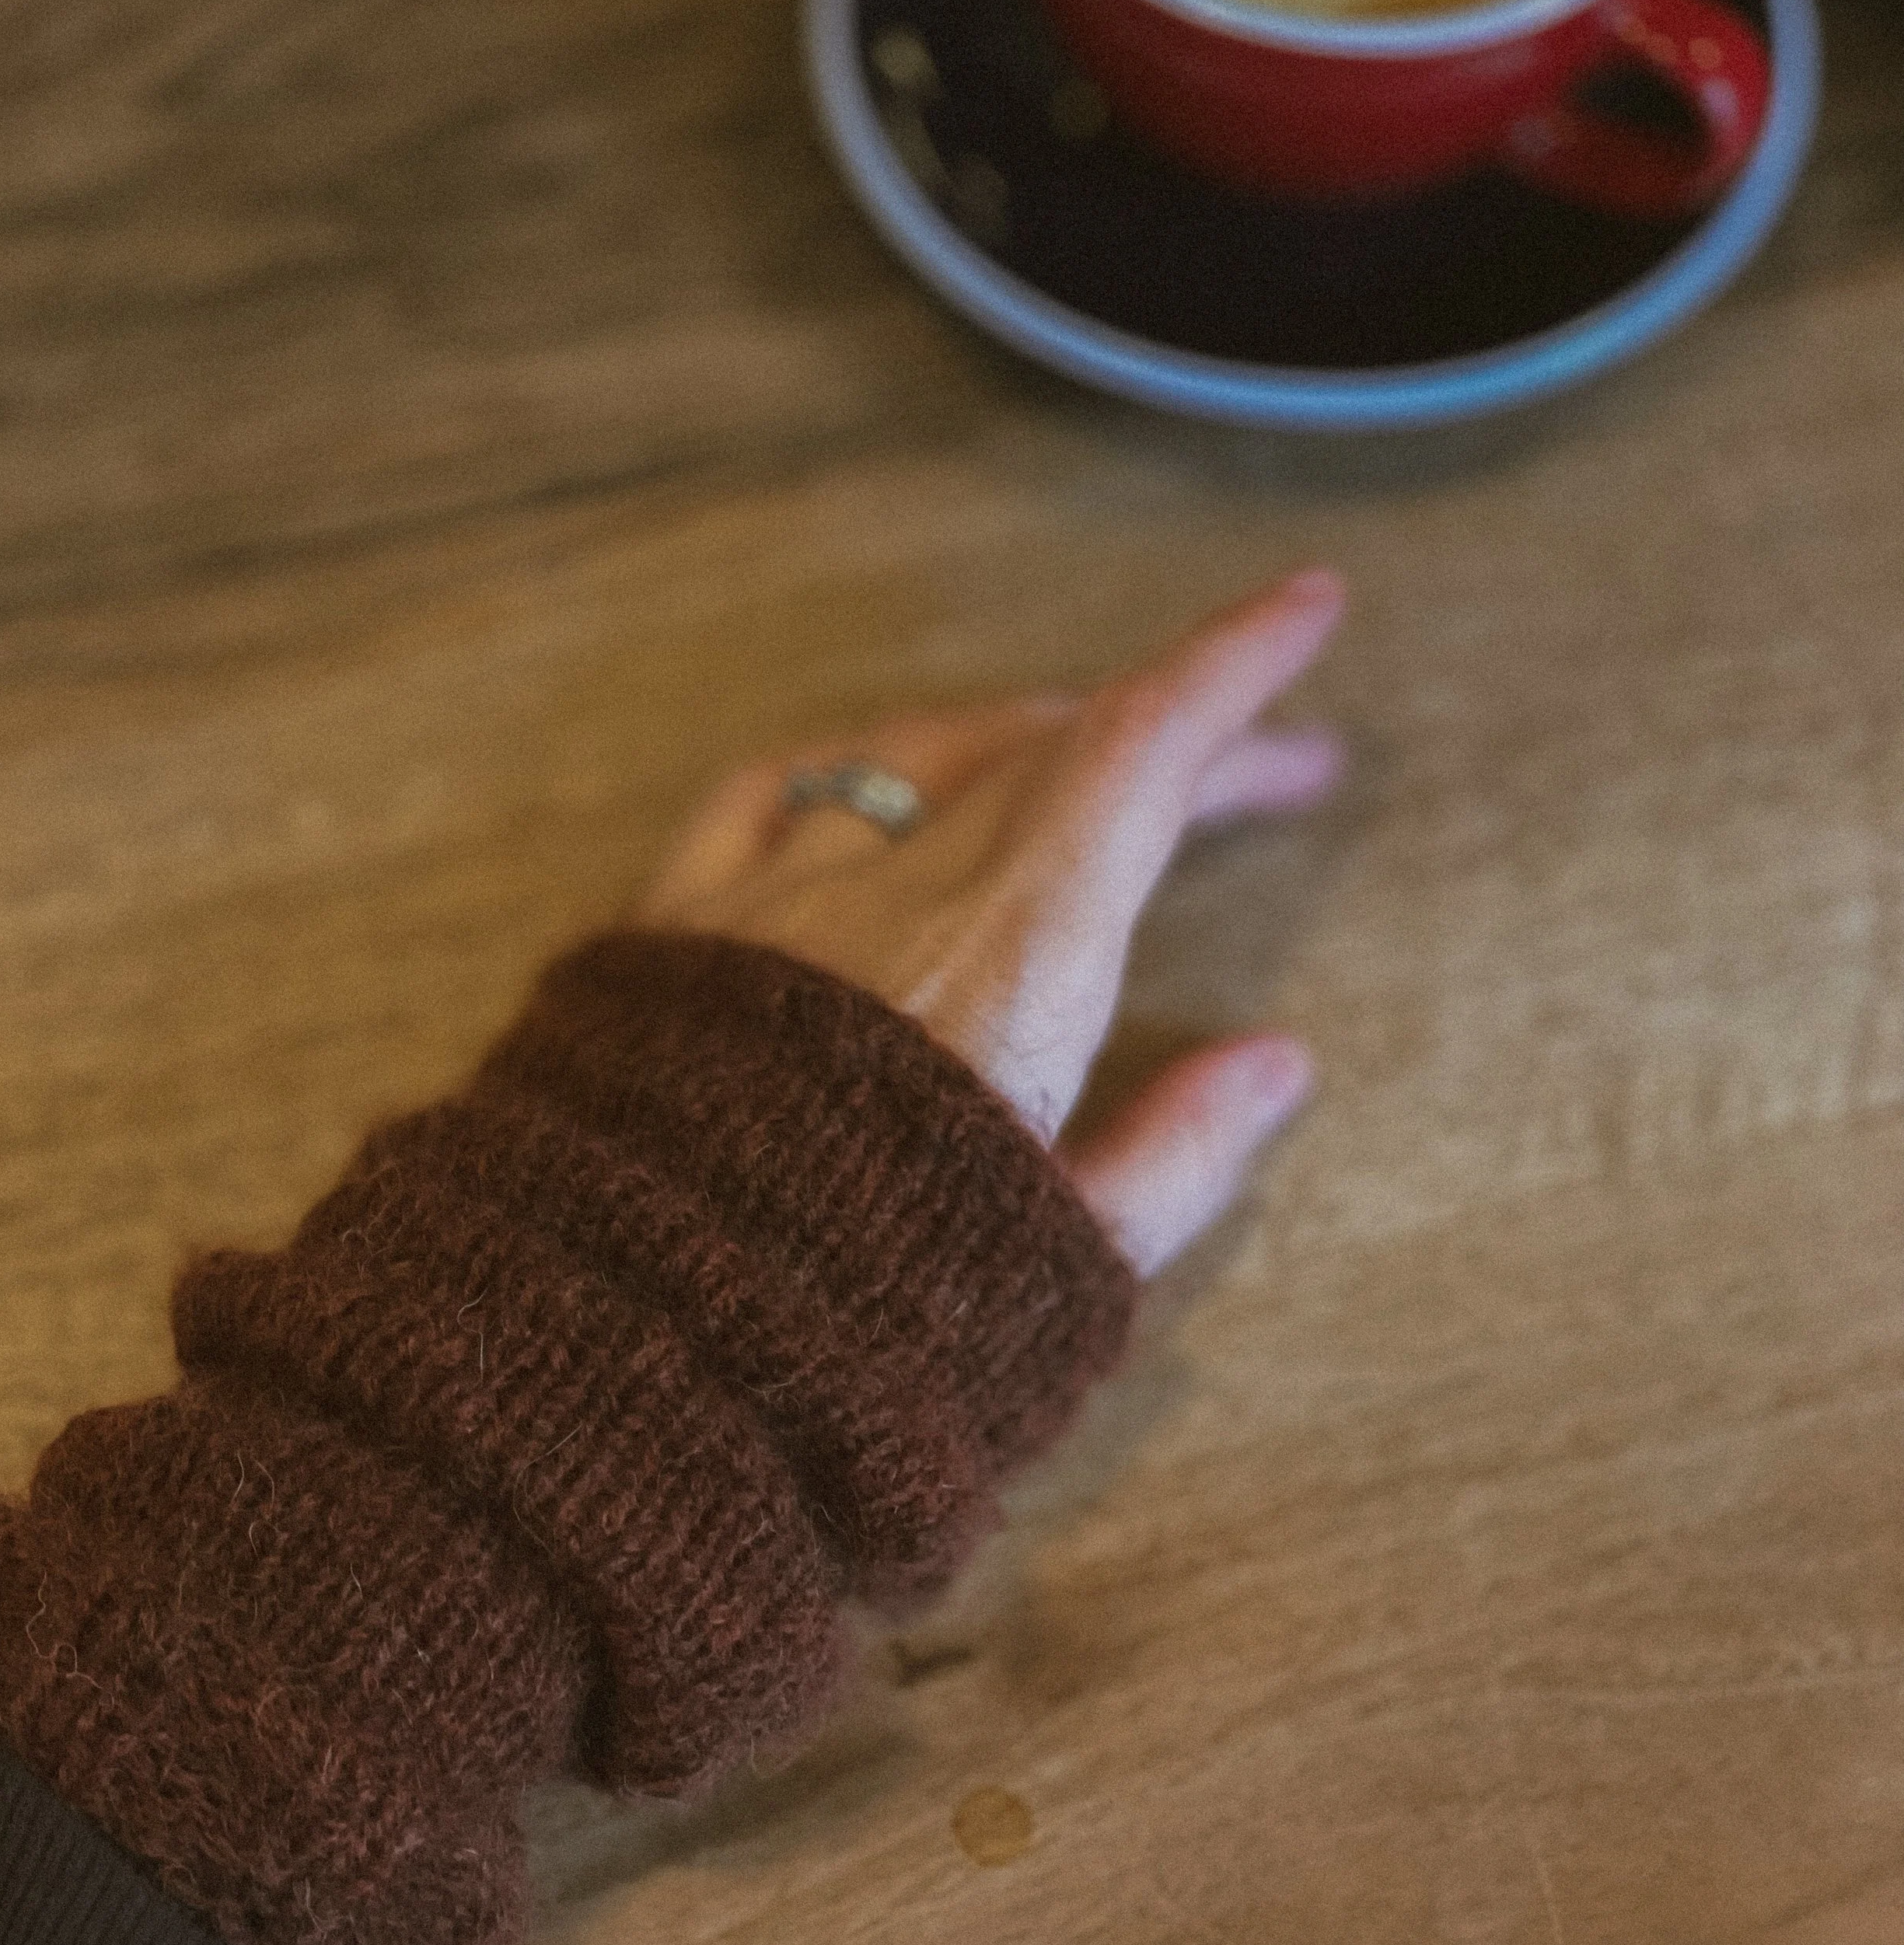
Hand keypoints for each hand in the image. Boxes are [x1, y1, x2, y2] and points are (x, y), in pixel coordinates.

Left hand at [633, 572, 1345, 1275]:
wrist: (636, 1343)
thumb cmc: (865, 1320)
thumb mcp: (1067, 1262)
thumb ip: (1180, 1151)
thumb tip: (1277, 1066)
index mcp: (1011, 956)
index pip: (1138, 750)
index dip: (1231, 663)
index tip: (1309, 601)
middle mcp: (893, 890)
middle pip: (1055, 751)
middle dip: (1178, 736)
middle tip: (1269, 774)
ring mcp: (771, 899)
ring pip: (921, 756)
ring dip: (1029, 743)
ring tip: (1095, 766)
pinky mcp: (673, 934)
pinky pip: (769, 797)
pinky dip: (856, 770)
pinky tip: (875, 780)